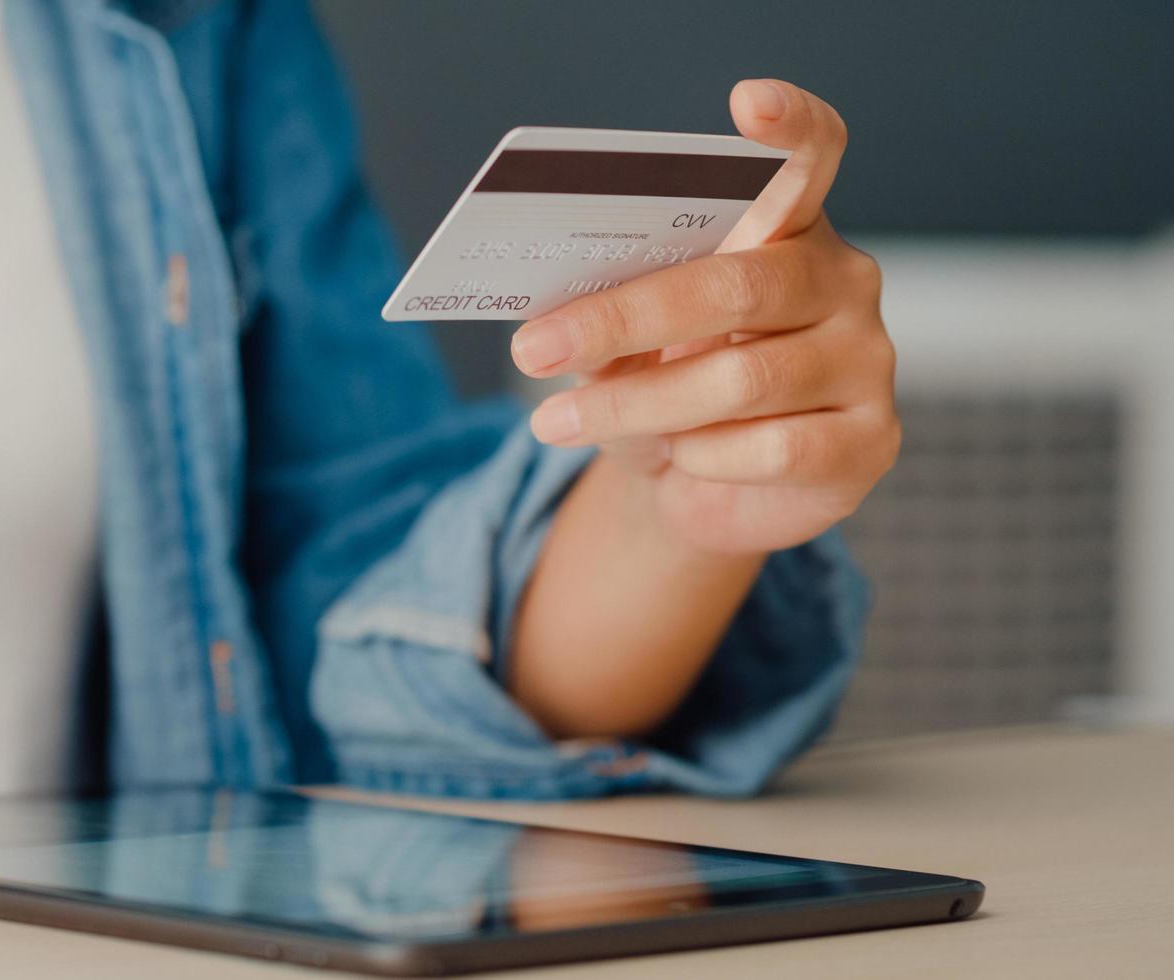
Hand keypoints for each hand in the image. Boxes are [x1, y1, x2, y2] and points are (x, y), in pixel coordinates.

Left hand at [510, 79, 897, 554]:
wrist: (709, 491)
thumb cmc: (671, 391)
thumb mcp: (631, 347)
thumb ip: (613, 313)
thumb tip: (554, 322)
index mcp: (788, 230)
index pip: (810, 160)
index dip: (788, 128)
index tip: (748, 101)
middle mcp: (843, 282)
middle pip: (735, 287)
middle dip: (620, 321)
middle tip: (532, 349)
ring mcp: (867, 360)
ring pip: (742, 379)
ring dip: (634, 405)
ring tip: (559, 421)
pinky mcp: (870, 441)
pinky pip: (774, 449)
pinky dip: (702, 457)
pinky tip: (674, 457)